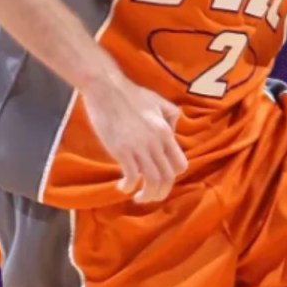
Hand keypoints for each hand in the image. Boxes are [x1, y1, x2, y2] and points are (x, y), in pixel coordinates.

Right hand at [79, 78, 186, 203]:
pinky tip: (123, 187)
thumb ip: (172, 115)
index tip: (162, 178)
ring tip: (139, 198)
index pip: (180, 164)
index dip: (173, 176)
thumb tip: (174, 130)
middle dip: (161, 192)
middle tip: (151, 195)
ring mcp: (139, 147)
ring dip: (147, 195)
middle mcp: (156, 143)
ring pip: (152, 181)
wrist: (107, 88)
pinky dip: (128, 187)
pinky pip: (131, 176)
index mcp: (166, 132)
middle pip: (167, 178)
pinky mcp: (121, 150)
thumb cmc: (131, 93)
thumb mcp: (159, 101)